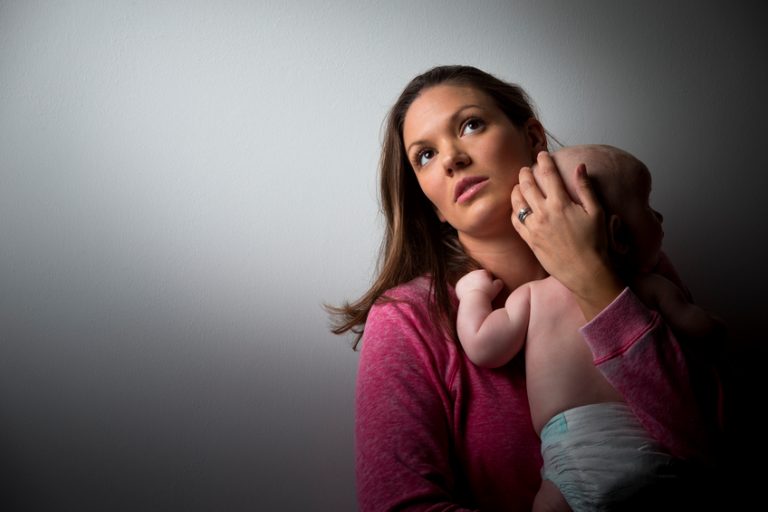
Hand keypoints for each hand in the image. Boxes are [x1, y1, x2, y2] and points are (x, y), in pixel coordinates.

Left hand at [455, 269, 503, 300]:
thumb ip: (499, 282)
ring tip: (475, 293)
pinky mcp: (458, 285)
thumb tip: (499, 282)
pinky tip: (469, 295)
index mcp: (481, 272)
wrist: (474, 299)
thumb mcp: (497, 288)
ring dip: (472, 285)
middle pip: (476, 277)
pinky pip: (462, 287)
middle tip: (482, 290)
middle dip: (479, 282)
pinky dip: (465, 290)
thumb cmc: (487, 294)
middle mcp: (472, 273)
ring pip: (469, 281)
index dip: (488, 281)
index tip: (489, 287)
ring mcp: (464, 278)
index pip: (486, 274)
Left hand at [511, 151, 623, 318]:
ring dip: (517, 189)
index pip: (548, 175)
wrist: (586, 272)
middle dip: (525, 173)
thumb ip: (586, 188)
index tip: (542, 154)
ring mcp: (534, 227)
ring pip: (518, 201)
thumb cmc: (595, 243)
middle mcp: (544, 213)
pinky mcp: (529, 240)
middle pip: (527, 185)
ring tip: (519, 184)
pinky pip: (515, 221)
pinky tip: (517, 206)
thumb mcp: (596, 212)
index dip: (544, 161)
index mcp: (561, 204)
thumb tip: (580, 167)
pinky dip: (514, 210)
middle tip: (526, 168)